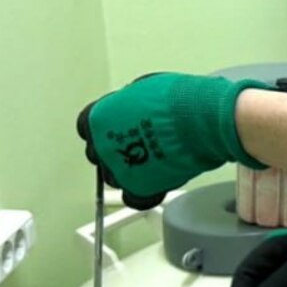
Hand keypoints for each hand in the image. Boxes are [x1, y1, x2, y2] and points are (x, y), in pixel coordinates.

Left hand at [76, 73, 270, 209]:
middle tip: (139, 145)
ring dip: (130, 171)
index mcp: (97, 118)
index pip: (87, 128)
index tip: (119, 129)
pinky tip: (154, 183)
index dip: (106, 129)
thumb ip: (129, 105)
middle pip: (100, 154)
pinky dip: (143, 193)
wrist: (199, 120)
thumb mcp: (144, 88)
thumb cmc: (177, 99)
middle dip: (117, 151)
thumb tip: (132, 109)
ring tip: (152, 162)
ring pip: (115, 177)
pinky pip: (134, 198)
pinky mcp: (139, 189)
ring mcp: (119, 170)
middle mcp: (102, 146)